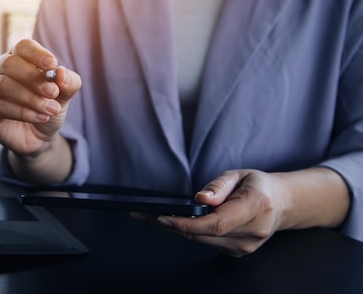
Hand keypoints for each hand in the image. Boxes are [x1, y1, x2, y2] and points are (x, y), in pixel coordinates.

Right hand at [0, 38, 80, 155]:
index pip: (23, 47)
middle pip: (9, 63)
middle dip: (33, 78)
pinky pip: (1, 106)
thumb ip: (68, 82)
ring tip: (51, 109)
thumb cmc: (48, 105)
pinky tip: (41, 117)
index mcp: (19, 57)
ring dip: (30, 98)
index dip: (36, 54)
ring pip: (3, 84)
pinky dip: (24, 113)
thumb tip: (61, 73)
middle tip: (53, 92)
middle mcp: (0, 67)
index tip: (52, 64)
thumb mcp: (64, 94)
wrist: (39, 135)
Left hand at [134, 170, 285, 256]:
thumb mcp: (239, 175)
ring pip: (202, 241)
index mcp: (255, 208)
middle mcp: (251, 233)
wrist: (281, 205)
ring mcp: (245, 247)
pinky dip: (189, 233)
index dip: (187, 224)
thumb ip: (219, 186)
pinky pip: (207, 243)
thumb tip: (200, 199)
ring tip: (151, 217)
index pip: (216, 224)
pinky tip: (173, 223)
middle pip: (203, 235)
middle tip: (144, 215)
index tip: (163, 217)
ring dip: (175, 229)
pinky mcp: (238, 252)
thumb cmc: (258, 187)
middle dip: (171, 225)